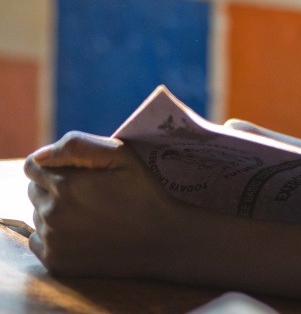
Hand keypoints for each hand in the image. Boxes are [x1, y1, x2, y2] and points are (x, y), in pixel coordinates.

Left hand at [24, 132, 185, 278]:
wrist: (160, 239)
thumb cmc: (142, 190)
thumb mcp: (121, 155)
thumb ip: (76, 145)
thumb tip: (40, 156)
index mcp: (66, 184)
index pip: (33, 166)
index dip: (54, 164)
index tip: (76, 170)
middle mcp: (53, 213)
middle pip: (33, 189)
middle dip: (52, 186)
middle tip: (86, 191)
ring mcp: (53, 241)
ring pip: (37, 214)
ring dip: (54, 209)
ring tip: (88, 211)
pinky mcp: (56, 262)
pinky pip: (38, 240)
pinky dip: (53, 234)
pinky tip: (81, 231)